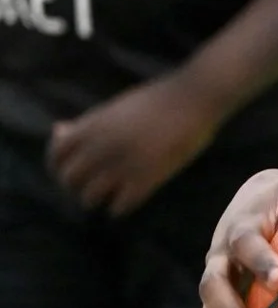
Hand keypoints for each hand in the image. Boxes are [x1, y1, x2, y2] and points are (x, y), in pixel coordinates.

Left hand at [48, 76, 220, 215]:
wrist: (192, 99)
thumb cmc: (155, 101)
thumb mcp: (113, 108)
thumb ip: (86, 122)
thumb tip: (58, 129)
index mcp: (92, 126)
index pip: (56, 155)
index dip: (58, 167)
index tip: (73, 172)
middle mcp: (101, 146)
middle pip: (69, 180)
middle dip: (76, 187)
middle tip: (91, 187)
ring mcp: (122, 164)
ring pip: (89, 198)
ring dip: (97, 200)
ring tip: (109, 195)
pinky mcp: (145, 179)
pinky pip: (118, 207)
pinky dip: (119, 208)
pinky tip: (128, 200)